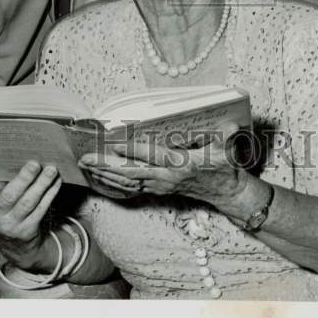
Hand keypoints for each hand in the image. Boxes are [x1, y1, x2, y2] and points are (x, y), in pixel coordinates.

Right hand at [0, 157, 61, 268]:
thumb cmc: (2, 211)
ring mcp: (12, 225)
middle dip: (23, 179)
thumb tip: (14, 155)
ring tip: (51, 169)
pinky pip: (41, 208)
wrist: (13, 246)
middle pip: (9, 196)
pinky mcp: (28, 230)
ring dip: (42, 184)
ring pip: (29, 202)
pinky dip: (50, 193)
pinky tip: (56, 180)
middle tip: (35, 163)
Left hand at [79, 135, 244, 206]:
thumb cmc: (225, 168)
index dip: (133, 151)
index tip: (114, 144)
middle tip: (85, 159)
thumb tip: (231, 124)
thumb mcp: (227, 151)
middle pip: (132, 172)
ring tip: (86, 167)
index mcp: (180, 164)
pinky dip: (115, 183)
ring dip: (106, 175)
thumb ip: (227, 136)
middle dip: (106, 166)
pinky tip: (101, 179)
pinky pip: (132, 188)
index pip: (153, 156)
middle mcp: (167, 177)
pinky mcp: (159, 190)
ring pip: (128, 182)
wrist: (226, 194)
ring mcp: (161, 186)